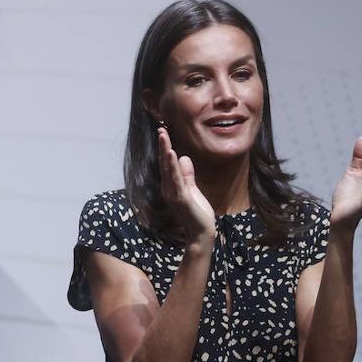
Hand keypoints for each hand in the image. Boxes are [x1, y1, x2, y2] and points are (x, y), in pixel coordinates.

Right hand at [158, 127, 215, 246]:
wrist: (201, 233)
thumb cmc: (197, 213)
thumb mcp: (192, 189)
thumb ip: (187, 174)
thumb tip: (184, 157)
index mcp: (171, 186)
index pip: (167, 164)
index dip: (165, 148)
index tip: (164, 133)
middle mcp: (168, 188)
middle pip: (164, 163)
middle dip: (163, 146)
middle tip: (161, 129)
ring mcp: (173, 193)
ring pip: (168, 168)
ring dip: (166, 151)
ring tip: (163, 136)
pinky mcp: (180, 197)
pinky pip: (176, 179)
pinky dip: (173, 166)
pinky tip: (173, 154)